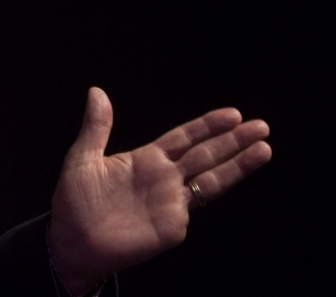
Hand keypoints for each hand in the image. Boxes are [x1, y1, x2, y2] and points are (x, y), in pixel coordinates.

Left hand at [48, 88, 271, 294]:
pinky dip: (209, 192)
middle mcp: (165, 177)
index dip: (208, 126)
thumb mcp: (82, 159)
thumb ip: (96, 128)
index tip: (233, 114)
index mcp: (147, 158)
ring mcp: (171, 202)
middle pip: (206, 155)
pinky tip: (226, 179)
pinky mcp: (171, 226)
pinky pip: (192, 207)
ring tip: (263, 150)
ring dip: (237, 165)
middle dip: (234, 141)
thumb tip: (96, 91)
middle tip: (261, 126)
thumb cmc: (74, 202)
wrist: (72, 243)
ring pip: (210, 179)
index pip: (185, 137)